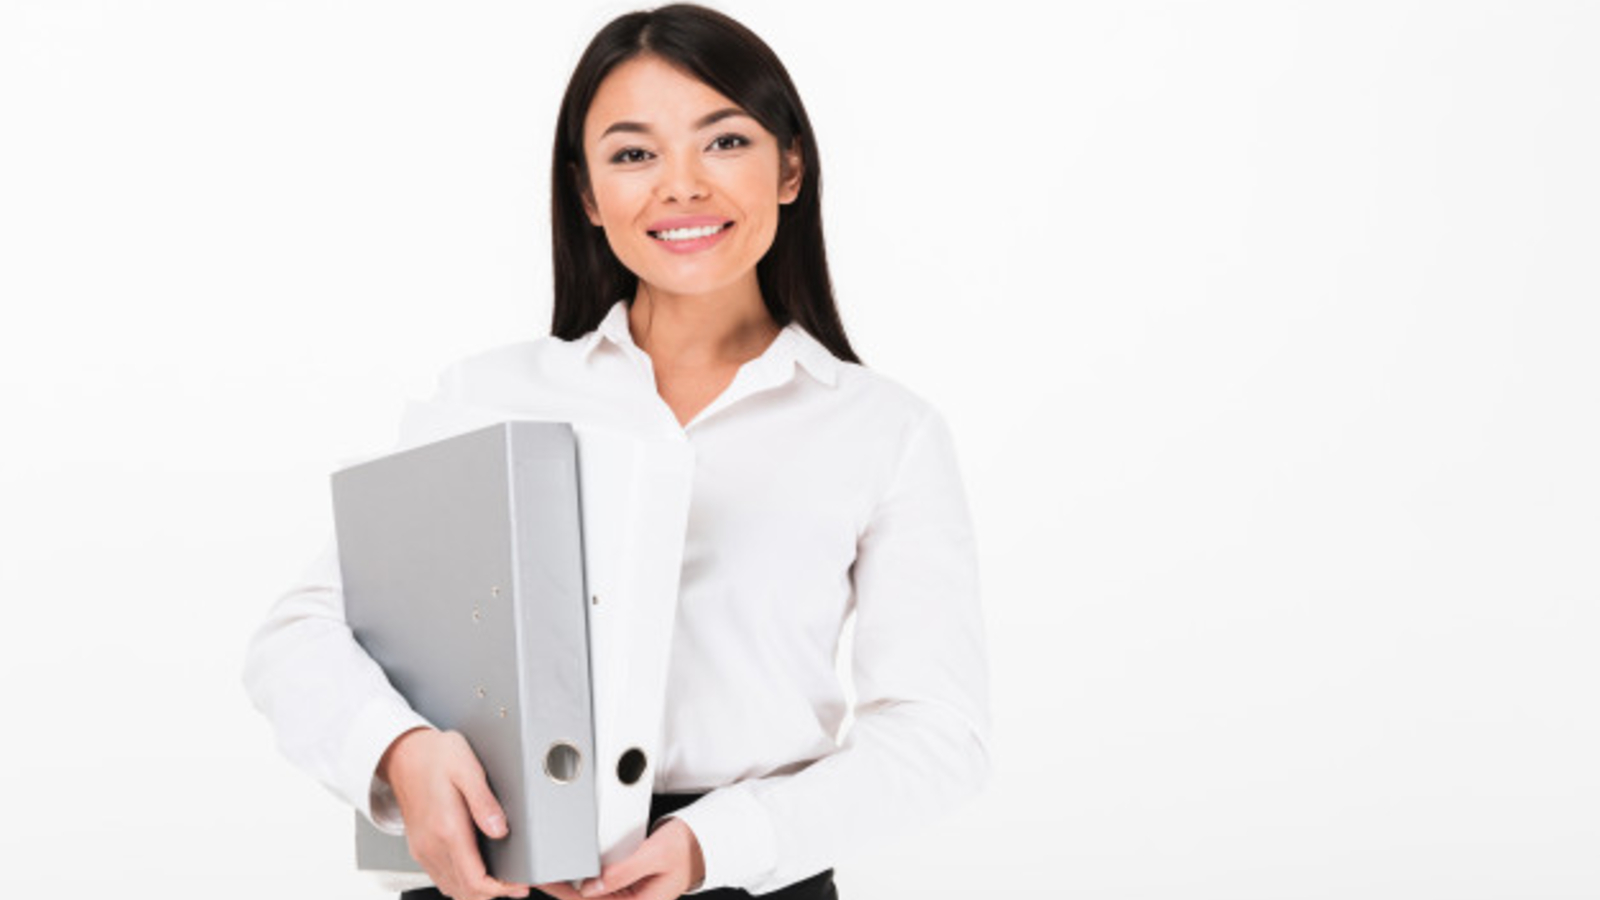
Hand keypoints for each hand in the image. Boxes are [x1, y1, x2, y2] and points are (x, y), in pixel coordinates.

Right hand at [379, 727, 531, 899]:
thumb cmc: (435, 756)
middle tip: (518, 884)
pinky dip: (463, 883)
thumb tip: (501, 830)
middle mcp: (432, 845)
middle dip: (495, 894)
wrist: (403, 753)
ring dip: (478, 891)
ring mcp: (424, 849)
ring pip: (453, 889)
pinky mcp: (420, 847)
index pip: (475, 880)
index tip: (520, 883)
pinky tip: (479, 872)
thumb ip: (485, 801)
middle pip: (465, 892)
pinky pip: (443, 878)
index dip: (501, 889)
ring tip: (504, 881)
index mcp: (447, 829)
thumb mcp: (467, 767)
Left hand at [535, 818, 704, 899]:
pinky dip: (582, 877)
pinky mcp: (625, 884)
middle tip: (537, 874)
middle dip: (562, 888)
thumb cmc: (685, 849)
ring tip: (547, 871)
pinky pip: (599, 884)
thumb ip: (624, 871)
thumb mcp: (655, 855)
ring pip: (590, 893)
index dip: (566, 894)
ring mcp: (627, 895)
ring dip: (569, 883)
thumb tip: (592, 885)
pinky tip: (569, 869)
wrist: (702, 842)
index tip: (546, 882)